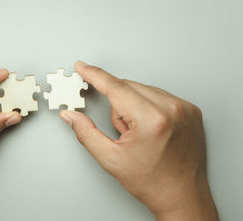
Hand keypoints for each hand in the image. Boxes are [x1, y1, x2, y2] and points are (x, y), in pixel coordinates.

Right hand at [60, 61, 218, 220]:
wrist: (183, 197)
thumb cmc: (153, 182)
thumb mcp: (111, 159)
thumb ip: (86, 133)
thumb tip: (70, 115)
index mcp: (152, 120)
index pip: (115, 87)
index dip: (95, 75)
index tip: (82, 67)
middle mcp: (172, 108)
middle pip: (128, 87)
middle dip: (118, 106)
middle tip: (124, 133)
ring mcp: (185, 108)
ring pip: (142, 90)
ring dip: (133, 106)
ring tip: (140, 134)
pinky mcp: (191, 109)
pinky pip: (159, 95)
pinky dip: (148, 107)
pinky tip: (151, 130)